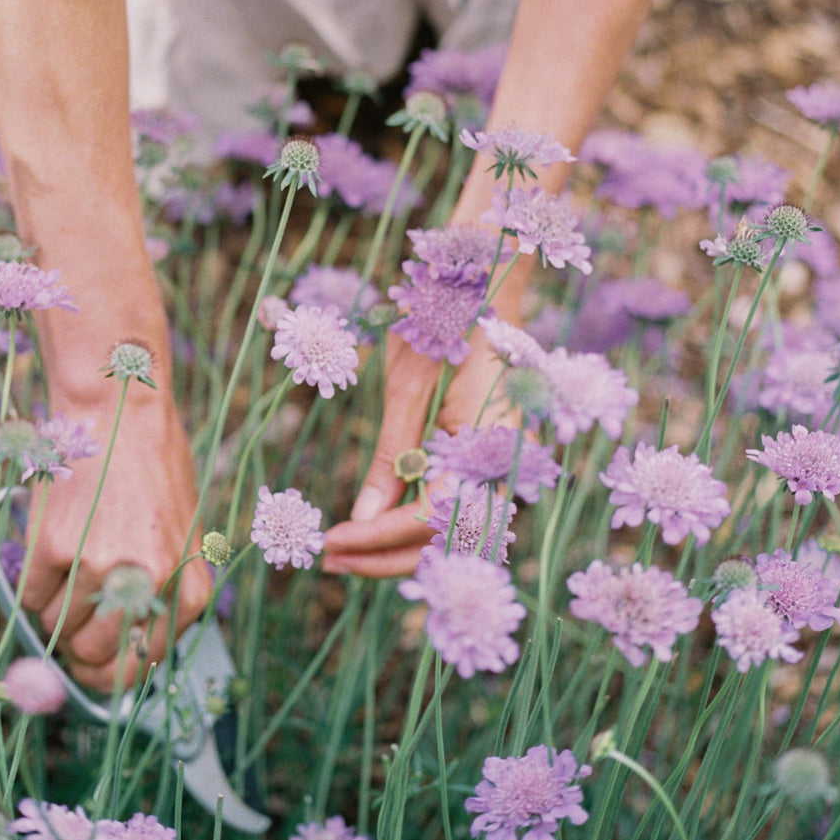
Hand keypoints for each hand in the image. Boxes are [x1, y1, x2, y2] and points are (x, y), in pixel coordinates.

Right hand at [18, 390, 212, 691]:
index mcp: (190, 592)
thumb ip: (164, 593)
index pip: (140, 667)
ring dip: (54, 613)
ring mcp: (98, 570)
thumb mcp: (184, 537)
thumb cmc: (158, 468)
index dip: (110, 671)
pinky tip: (52, 547)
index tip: (93, 663)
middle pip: (92, 655)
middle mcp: (147, 587)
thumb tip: (126, 648)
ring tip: (68, 571)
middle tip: (73, 618)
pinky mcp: (54, 551)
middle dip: (77, 646)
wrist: (121, 410)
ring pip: (56, 629)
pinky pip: (29, 598)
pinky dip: (34, 584)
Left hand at [322, 323, 513, 576]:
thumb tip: (362, 518)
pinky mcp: (494, 459)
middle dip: (386, 557)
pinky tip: (378, 526)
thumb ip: (391, 456)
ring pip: (453, 531)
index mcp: (492, 445)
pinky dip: (417, 523)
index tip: (332, 542)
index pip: (431, 518)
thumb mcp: (408, 386)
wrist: (487, 280)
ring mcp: (506, 465)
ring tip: (347, 551)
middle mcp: (509, 465)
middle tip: (330, 559)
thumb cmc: (447, 320)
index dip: (379, 538)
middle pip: (446, 540)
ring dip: (401, 546)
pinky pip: (458, 508)